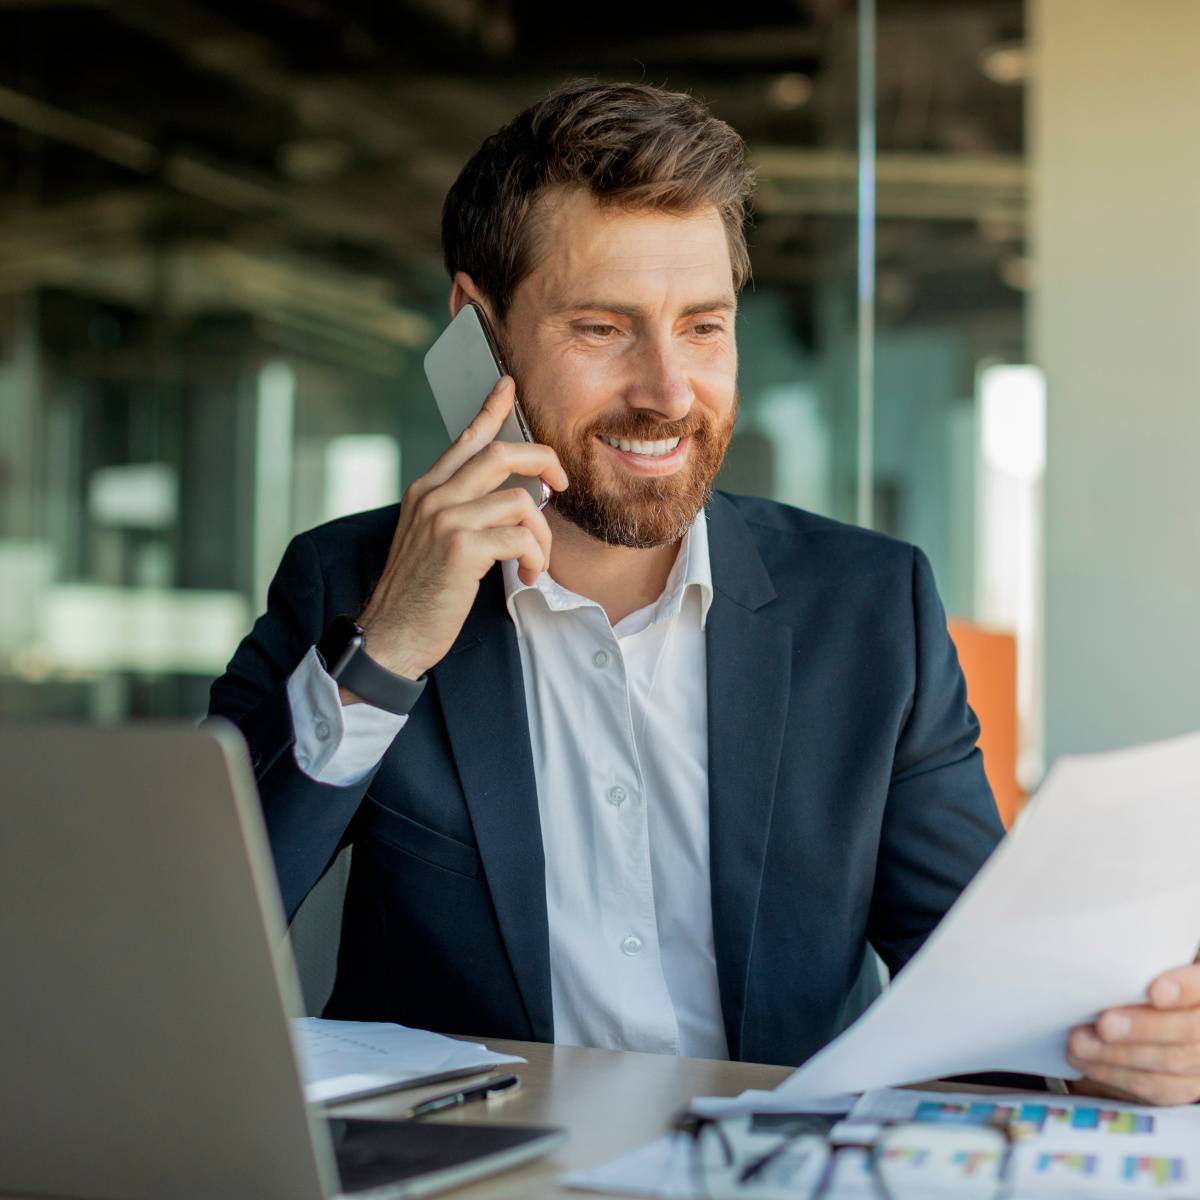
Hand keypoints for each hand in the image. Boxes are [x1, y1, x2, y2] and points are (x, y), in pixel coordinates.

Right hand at [352, 376, 567, 685]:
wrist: (391, 634)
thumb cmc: (418, 593)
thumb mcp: (431, 540)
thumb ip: (460, 511)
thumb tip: (512, 499)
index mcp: (426, 490)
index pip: (465, 439)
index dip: (491, 410)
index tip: (508, 386)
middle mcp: (433, 496)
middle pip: (501, 454)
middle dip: (542, 462)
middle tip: (561, 483)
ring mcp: (445, 519)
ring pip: (520, 501)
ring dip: (541, 536)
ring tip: (536, 563)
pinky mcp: (461, 548)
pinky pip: (519, 537)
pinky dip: (534, 558)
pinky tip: (527, 576)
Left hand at [1065, 956, 1199, 1104]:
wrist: (1159, 1008)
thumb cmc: (1147, 972)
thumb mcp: (1154, 957)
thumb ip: (1140, 957)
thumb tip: (1105, 947)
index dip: (1183, 988)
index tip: (1154, 991)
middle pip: (1190, 1031)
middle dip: (1142, 1029)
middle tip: (1103, 1024)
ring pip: (1172, 1064)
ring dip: (1119, 1056)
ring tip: (1079, 1044)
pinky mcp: (1187, 1084)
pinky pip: (1158, 1089)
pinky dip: (1117, 1076)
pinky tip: (1086, 1063)